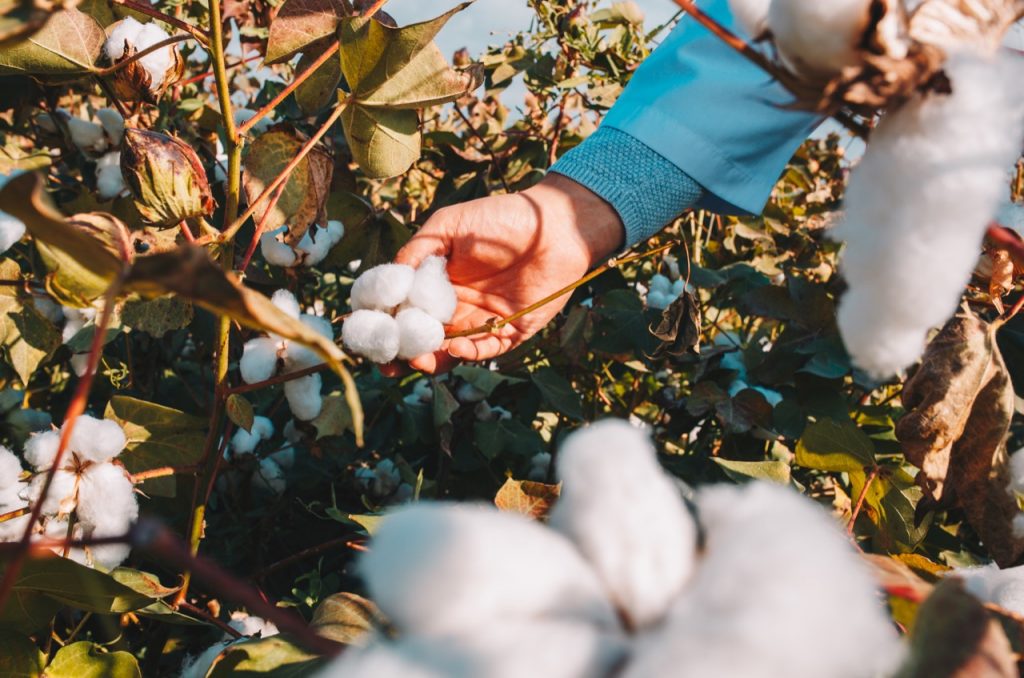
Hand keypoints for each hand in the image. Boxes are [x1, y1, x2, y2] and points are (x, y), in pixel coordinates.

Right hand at [391, 173, 623, 373]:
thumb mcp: (449, 226)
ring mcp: (483, 322)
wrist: (553, 226)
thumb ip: (418, 250)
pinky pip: (485, 351)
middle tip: (388, 362)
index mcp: (438, 283)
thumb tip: (390, 280)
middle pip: (423, 338)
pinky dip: (468, 353)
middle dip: (404, 353)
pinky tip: (454, 347)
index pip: (405, 311)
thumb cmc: (501, 219)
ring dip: (432, 359)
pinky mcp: (511, 332)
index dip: (386, 325)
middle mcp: (457, 307)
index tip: (369, 333)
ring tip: (419, 360)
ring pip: (450, 351)